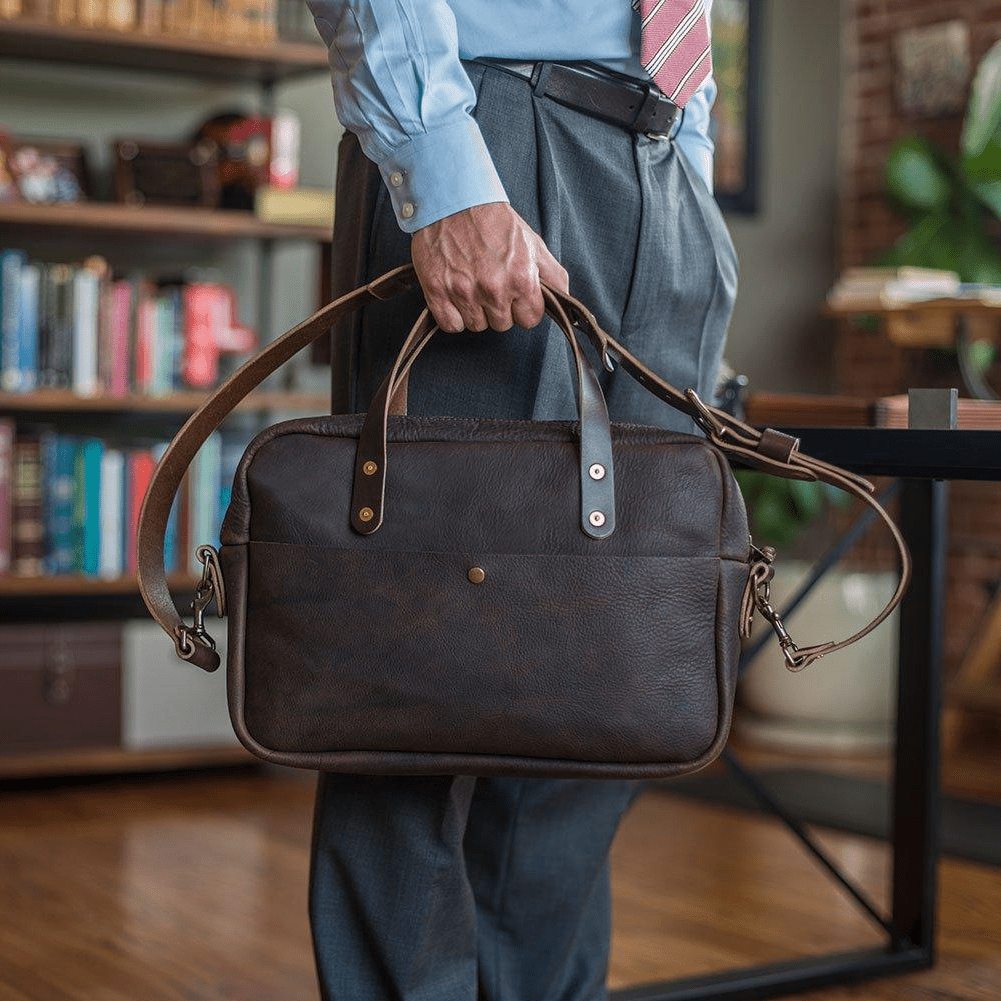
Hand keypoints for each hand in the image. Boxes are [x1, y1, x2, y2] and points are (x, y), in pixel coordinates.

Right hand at [411, 202, 568, 332]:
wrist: (455, 200)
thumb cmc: (495, 221)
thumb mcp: (533, 243)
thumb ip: (554, 276)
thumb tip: (564, 303)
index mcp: (520, 278)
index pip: (529, 320)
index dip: (523, 307)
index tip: (515, 294)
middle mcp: (493, 288)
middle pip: (502, 325)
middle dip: (500, 308)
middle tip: (491, 283)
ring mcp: (463, 292)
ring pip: (476, 325)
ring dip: (476, 311)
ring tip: (473, 284)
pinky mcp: (437, 291)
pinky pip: (452, 325)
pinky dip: (454, 315)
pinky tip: (456, 294)